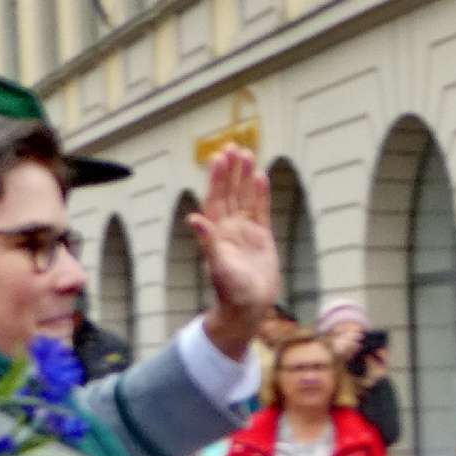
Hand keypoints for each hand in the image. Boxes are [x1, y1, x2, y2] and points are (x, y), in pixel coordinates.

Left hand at [186, 146, 277, 358]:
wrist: (248, 309)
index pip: (215, 198)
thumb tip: (193, 218)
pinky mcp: (262, 239)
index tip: (219, 157)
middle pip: (230, 193)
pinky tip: (261, 177)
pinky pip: (261, 211)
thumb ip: (207, 241)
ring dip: (245, 177)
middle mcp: (229, 228)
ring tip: (248, 154)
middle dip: (231, 171)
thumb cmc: (230, 291)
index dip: (217, 178)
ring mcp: (246, 232)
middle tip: (233, 146)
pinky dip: (261, 194)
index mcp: (216, 232)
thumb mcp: (217, 265)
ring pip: (245, 198)